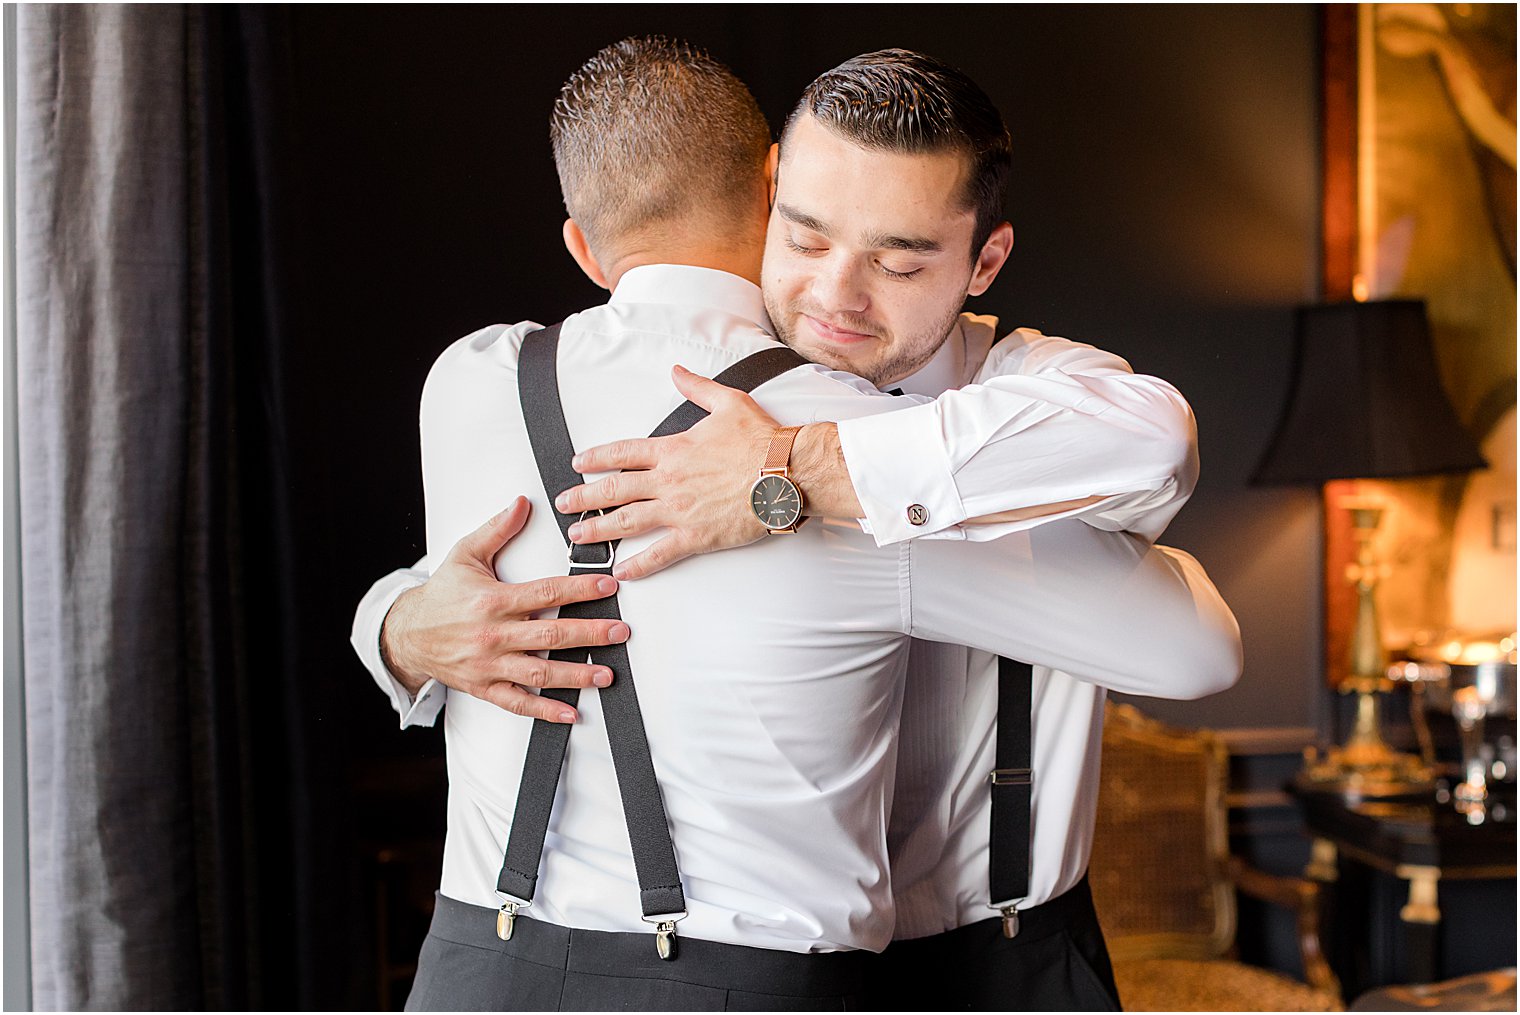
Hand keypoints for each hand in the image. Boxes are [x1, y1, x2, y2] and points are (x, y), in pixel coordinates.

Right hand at [380, 497, 627, 722]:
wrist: (407, 634)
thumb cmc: (441, 595)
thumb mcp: (465, 555)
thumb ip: (497, 530)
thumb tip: (522, 503)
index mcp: (493, 601)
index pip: (545, 593)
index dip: (580, 589)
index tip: (607, 586)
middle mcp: (493, 635)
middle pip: (549, 636)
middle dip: (589, 634)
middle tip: (619, 632)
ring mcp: (490, 664)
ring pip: (539, 673)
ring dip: (576, 675)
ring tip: (606, 674)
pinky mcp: (485, 686)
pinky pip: (517, 702)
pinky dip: (545, 710)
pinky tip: (571, 711)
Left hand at [553, 365, 775, 579]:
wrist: (787, 472)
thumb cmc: (762, 440)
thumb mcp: (728, 402)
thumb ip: (697, 388)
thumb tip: (677, 371)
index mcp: (673, 449)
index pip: (622, 453)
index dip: (596, 458)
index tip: (578, 463)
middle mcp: (668, 480)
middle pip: (614, 489)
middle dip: (583, 496)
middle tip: (564, 503)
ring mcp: (679, 510)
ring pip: (627, 521)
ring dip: (598, 529)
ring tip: (578, 536)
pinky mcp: (696, 535)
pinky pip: (659, 554)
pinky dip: (638, 564)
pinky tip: (622, 571)